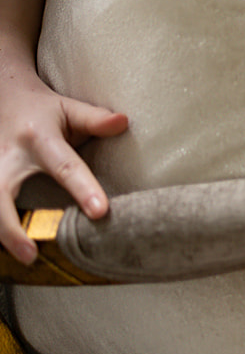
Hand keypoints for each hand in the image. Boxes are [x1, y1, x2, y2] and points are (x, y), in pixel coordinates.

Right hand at [0, 74, 127, 262]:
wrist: (3, 95)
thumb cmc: (44, 109)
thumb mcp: (69, 107)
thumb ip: (95, 119)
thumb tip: (124, 122)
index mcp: (39, 139)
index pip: (64, 167)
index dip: (82, 189)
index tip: (100, 212)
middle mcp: (9, 156)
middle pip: (1, 193)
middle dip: (11, 226)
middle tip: (31, 253)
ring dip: (1, 232)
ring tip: (21, 258)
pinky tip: (6, 249)